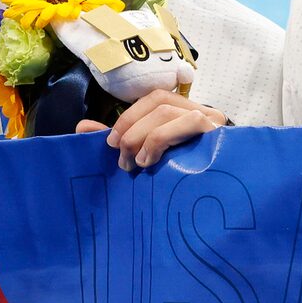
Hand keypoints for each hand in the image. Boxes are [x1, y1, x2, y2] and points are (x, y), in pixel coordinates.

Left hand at [76, 90, 227, 169]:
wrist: (218, 204)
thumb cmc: (182, 182)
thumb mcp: (149, 158)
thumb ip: (119, 141)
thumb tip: (81, 128)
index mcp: (186, 114)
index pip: (155, 98)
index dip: (128, 116)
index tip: (110, 143)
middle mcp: (202, 113)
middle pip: (158, 101)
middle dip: (131, 128)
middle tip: (121, 158)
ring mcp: (213, 123)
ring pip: (166, 112)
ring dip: (142, 136)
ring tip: (135, 164)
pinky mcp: (219, 135)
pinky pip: (188, 122)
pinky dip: (160, 139)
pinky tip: (151, 161)